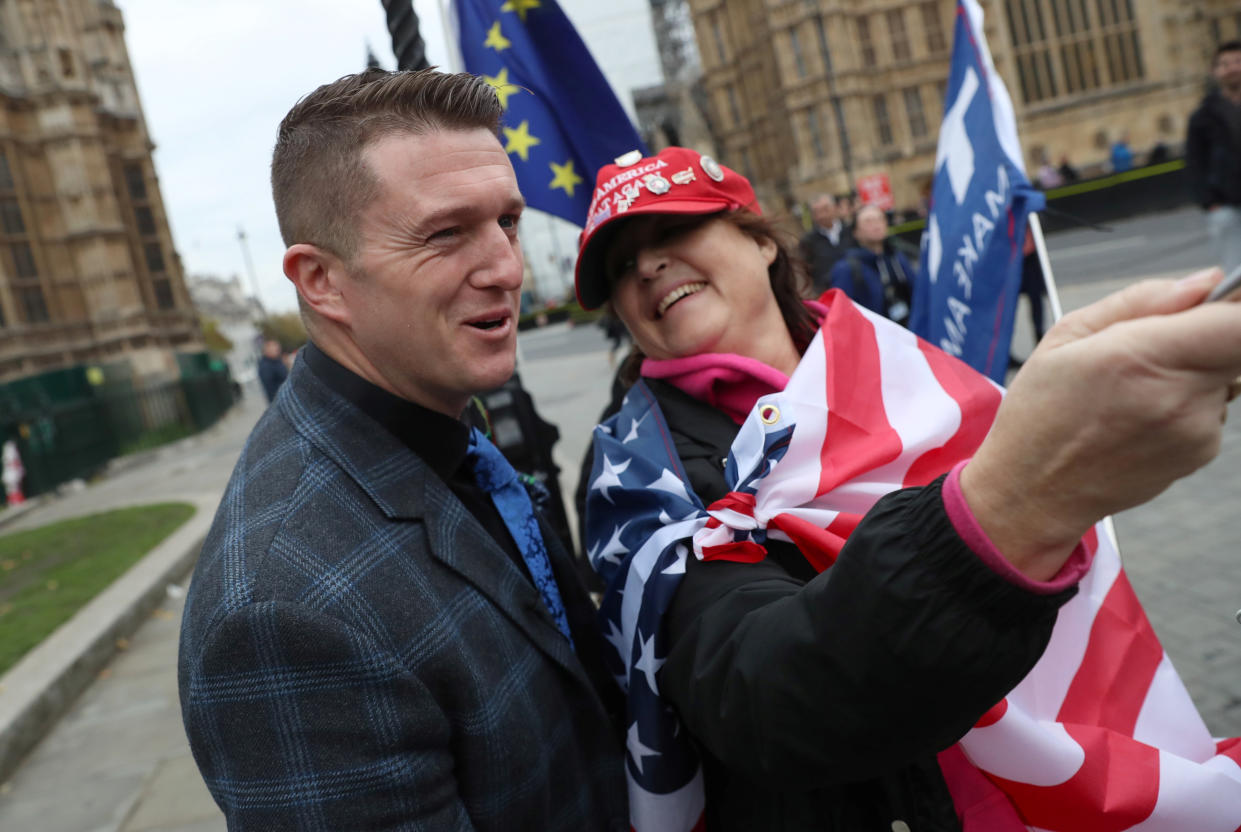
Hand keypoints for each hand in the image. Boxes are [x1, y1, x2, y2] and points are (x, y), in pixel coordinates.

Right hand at [961, 268, 1239, 579]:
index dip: (1236, 306)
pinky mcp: (1202, 452)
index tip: (1218, 303)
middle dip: (1210, 333)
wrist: (1033, 491)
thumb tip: (1205, 282)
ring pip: (1228, 373)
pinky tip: (1141, 415)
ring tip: (1138, 386)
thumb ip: (1141, 300)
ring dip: (1198, 368)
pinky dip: (1188, 400)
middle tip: (1161, 343)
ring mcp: (1196, 429)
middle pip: (1237, 345)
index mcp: (1137, 357)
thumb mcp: (1066, 336)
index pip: (1238, 324)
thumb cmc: (1040, 414)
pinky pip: (1215, 406)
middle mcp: (1177, 396)